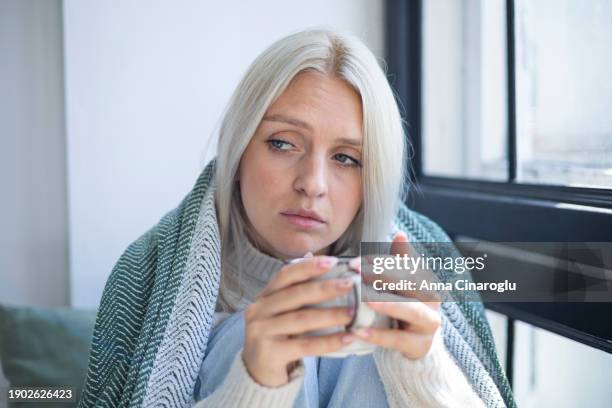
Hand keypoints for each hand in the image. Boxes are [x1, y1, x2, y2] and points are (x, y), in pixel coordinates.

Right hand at [242, 255, 358, 386]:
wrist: (257, 373)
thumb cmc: (278, 338)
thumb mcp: (283, 314)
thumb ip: (299, 294)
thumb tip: (323, 265)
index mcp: (264, 297)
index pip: (286, 275)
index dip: (308, 267)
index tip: (333, 262)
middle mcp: (258, 310)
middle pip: (295, 295)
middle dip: (325, 288)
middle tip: (349, 284)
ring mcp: (261, 331)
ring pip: (301, 319)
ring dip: (330, 315)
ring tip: (352, 312)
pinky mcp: (269, 353)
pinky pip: (304, 345)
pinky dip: (328, 341)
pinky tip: (347, 338)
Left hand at [353, 231, 441, 359]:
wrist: (416, 344)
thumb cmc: (403, 306)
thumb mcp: (401, 285)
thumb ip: (398, 261)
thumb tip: (399, 233)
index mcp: (425, 279)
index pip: (404, 264)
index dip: (380, 262)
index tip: (354, 263)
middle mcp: (432, 299)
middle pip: (411, 283)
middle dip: (384, 276)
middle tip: (358, 273)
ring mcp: (428, 323)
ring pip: (411, 311)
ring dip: (388, 304)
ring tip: (366, 300)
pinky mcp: (420, 345)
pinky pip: (398, 340)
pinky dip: (378, 336)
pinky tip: (359, 331)